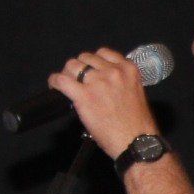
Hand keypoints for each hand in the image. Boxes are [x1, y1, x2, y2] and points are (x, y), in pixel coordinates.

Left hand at [45, 47, 160, 159]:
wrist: (136, 140)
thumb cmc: (139, 123)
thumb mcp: (136, 93)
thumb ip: (121, 82)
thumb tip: (103, 83)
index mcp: (129, 70)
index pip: (104, 53)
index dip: (93, 62)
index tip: (91, 71)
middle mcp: (113, 71)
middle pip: (85, 58)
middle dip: (80, 68)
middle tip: (78, 80)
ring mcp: (97, 82)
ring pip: (72, 65)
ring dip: (68, 73)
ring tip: (67, 84)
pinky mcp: (83, 95)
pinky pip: (61, 80)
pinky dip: (55, 82)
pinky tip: (55, 87)